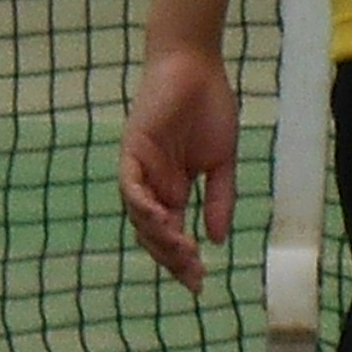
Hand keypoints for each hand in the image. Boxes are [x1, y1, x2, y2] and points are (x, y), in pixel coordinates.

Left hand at [117, 39, 241, 289]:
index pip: (172, 234)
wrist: (198, 67)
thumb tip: (217, 239)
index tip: (200, 283)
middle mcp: (153, 185)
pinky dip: (143, 207)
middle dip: (171, 258)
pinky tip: (163, 222)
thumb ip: (219, 200)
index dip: (183, 261)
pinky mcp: (132, 150)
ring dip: (159, 238)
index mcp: (173, 189)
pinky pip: (130, 186)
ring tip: (184, 253)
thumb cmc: (209, 107)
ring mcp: (141, 169)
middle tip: (194, 276)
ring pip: (139, 216)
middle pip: (152, 234)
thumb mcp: (221, 163)